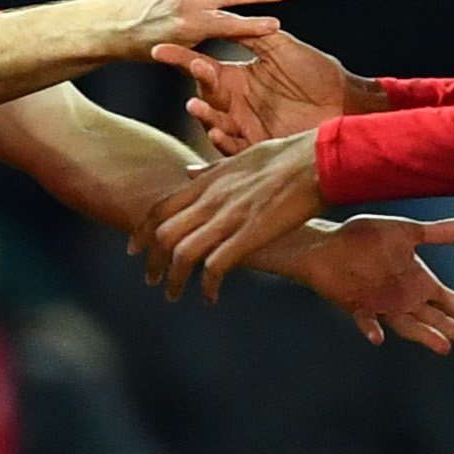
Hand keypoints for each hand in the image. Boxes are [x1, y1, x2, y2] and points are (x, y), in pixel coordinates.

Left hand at [138, 130, 325, 295]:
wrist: (319, 160)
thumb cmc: (286, 156)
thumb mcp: (240, 157)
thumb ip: (212, 169)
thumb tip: (188, 172)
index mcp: (208, 181)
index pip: (160, 209)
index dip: (141, 232)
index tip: (134, 250)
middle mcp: (211, 199)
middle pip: (164, 234)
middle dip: (153, 262)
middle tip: (152, 280)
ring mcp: (229, 217)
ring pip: (183, 253)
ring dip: (174, 279)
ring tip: (174, 295)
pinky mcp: (250, 234)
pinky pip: (216, 266)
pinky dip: (207, 285)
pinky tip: (211, 296)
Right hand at [154, 24, 371, 153]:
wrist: (345, 101)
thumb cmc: (316, 71)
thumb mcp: (280, 47)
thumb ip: (251, 34)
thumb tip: (221, 15)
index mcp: (238, 79)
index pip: (203, 69)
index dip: (182, 59)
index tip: (162, 49)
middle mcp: (237, 104)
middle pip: (205, 98)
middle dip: (195, 86)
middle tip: (193, 71)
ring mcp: (246, 127)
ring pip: (215, 125)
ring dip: (204, 116)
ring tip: (196, 107)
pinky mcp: (260, 148)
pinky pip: (235, 149)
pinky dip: (224, 143)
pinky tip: (218, 132)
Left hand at [287, 214, 453, 351]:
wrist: (327, 243)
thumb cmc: (365, 238)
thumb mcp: (407, 232)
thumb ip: (438, 233)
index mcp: (419, 283)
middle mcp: (404, 299)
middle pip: (438, 320)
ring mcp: (381, 305)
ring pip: (408, 326)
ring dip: (424, 335)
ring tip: (443, 346)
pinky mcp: (356, 305)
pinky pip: (365, 320)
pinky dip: (371, 329)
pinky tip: (379, 337)